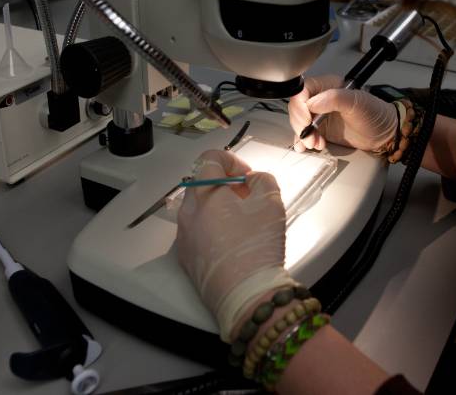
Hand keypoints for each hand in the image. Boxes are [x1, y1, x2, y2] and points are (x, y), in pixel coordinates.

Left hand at [176, 150, 295, 341]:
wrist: (245, 296)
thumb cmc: (257, 246)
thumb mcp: (272, 202)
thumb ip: (263, 180)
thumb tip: (252, 180)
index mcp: (205, 194)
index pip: (210, 159)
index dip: (232, 160)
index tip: (248, 175)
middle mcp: (187, 212)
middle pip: (202, 184)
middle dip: (225, 184)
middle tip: (248, 197)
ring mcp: (183, 236)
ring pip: (198, 209)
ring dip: (218, 206)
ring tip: (242, 221)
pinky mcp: (185, 258)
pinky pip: (196, 231)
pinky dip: (211, 227)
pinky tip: (232, 242)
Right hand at [289, 75, 398, 152]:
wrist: (384, 134)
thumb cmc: (376, 114)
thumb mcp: (358, 103)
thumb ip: (336, 98)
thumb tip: (313, 102)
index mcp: (329, 86)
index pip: (303, 90)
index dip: (300, 106)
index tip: (306, 120)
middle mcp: (322, 99)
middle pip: (297, 107)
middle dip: (301, 124)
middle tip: (310, 136)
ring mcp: (320, 115)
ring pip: (299, 122)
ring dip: (303, 135)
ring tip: (316, 143)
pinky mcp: (321, 129)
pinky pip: (304, 133)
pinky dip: (303, 141)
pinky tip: (308, 146)